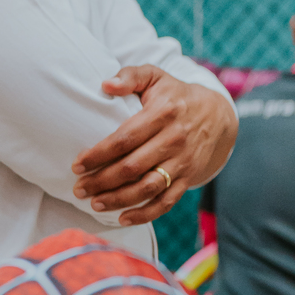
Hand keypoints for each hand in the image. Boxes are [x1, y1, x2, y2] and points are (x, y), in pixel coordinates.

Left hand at [71, 64, 236, 225]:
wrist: (217, 115)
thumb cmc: (175, 96)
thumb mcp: (156, 77)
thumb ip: (131, 76)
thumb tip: (106, 84)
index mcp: (163, 113)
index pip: (124, 138)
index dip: (98, 154)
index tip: (77, 165)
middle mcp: (174, 139)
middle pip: (132, 167)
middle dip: (101, 181)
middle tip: (79, 189)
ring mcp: (182, 162)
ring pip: (147, 188)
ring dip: (118, 200)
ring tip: (95, 203)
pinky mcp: (188, 179)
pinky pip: (165, 203)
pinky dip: (144, 214)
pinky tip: (123, 218)